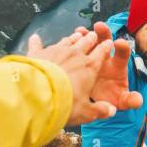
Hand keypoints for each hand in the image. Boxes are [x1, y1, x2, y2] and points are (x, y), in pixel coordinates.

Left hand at [25, 28, 139, 125]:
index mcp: (90, 67)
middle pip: (86, 42)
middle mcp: (75, 54)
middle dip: (91, 38)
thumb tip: (111, 112)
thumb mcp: (86, 112)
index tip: (108, 43)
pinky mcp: (39, 53)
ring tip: (76, 34)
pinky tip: (35, 38)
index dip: (106, 47)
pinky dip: (37, 41)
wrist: (39, 95)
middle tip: (93, 34)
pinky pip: (38, 44)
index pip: (101, 53)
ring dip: (72, 37)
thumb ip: (99, 110)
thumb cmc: (65, 103)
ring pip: (67, 40)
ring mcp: (56, 51)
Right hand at [74, 24, 142, 110]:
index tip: (120, 43)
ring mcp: (93, 57)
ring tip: (80, 30)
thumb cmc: (111, 98)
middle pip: (106, 42)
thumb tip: (138, 101)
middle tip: (99, 26)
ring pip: (90, 43)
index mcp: (118, 66)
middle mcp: (106, 58)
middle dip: (104, 33)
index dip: (123, 48)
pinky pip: (78, 50)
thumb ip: (130, 99)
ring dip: (86, 36)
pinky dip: (74, 45)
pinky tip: (69, 40)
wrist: (96, 100)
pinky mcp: (81, 60)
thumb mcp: (121, 100)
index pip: (123, 54)